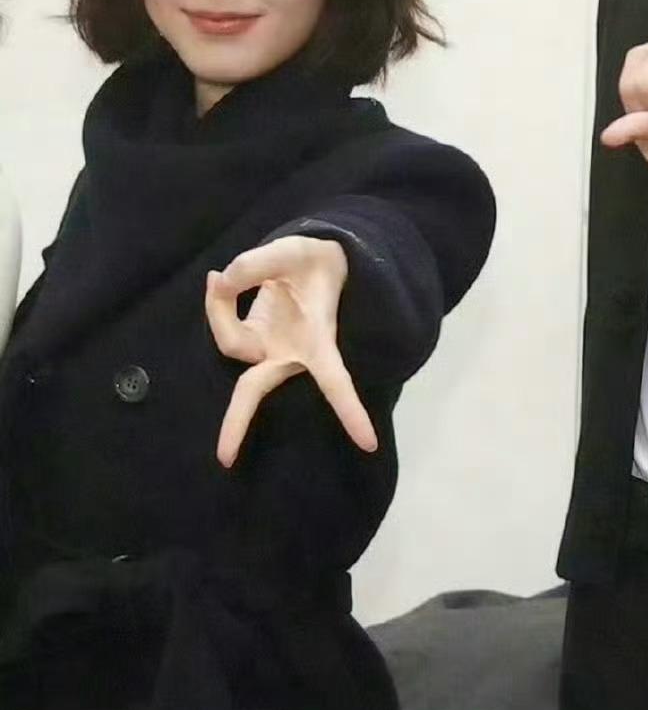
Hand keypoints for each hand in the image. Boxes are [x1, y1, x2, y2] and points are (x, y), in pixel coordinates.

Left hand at [205, 235, 377, 468]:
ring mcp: (267, 350)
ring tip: (220, 276)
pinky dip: (216, 304)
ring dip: (217, 309)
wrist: (312, 264)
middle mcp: (290, 353)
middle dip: (238, 423)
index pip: (335, 379)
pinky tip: (217, 282)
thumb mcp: (294, 250)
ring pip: (231, 342)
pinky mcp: (251, 343)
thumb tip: (220, 285)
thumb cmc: (313, 263)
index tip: (369, 443)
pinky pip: (224, 330)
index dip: (350, 410)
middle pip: (257, 389)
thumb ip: (256, 264)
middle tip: (225, 459)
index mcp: (318, 339)